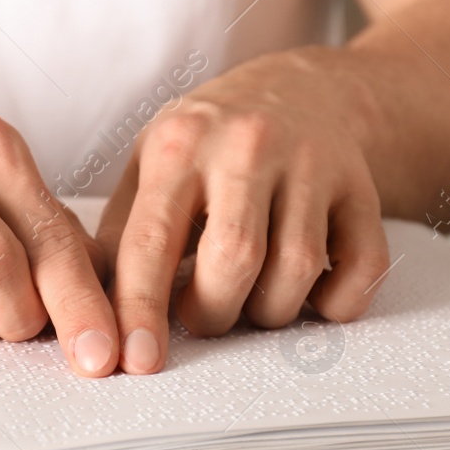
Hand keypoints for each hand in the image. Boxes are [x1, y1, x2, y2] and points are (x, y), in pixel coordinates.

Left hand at [95, 48, 391, 373]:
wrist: (304, 89)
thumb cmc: (213, 139)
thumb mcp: (151, 162)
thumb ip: (119, 231)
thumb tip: (87, 305)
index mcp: (180, 144)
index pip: (151, 241)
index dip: (140, 309)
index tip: (135, 360)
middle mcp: (247, 146)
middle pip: (233, 260)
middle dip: (214, 313)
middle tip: (206, 314)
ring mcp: (312, 163)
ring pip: (296, 271)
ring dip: (269, 311)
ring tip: (252, 298)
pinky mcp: (362, 186)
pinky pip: (360, 272)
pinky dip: (336, 303)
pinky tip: (310, 291)